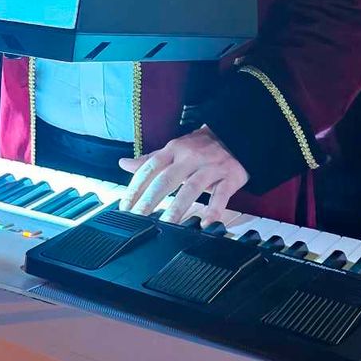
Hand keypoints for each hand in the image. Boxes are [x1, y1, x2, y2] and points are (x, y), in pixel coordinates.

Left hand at [118, 125, 247, 225]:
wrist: (237, 134)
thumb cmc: (201, 146)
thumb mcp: (174, 149)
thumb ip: (150, 160)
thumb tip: (123, 164)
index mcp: (174, 149)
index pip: (150, 168)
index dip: (136, 187)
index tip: (125, 206)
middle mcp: (190, 157)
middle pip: (167, 179)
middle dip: (150, 200)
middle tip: (138, 219)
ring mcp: (210, 167)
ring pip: (192, 188)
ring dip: (178, 208)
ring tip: (167, 226)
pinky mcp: (230, 176)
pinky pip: (221, 195)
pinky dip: (214, 209)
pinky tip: (206, 223)